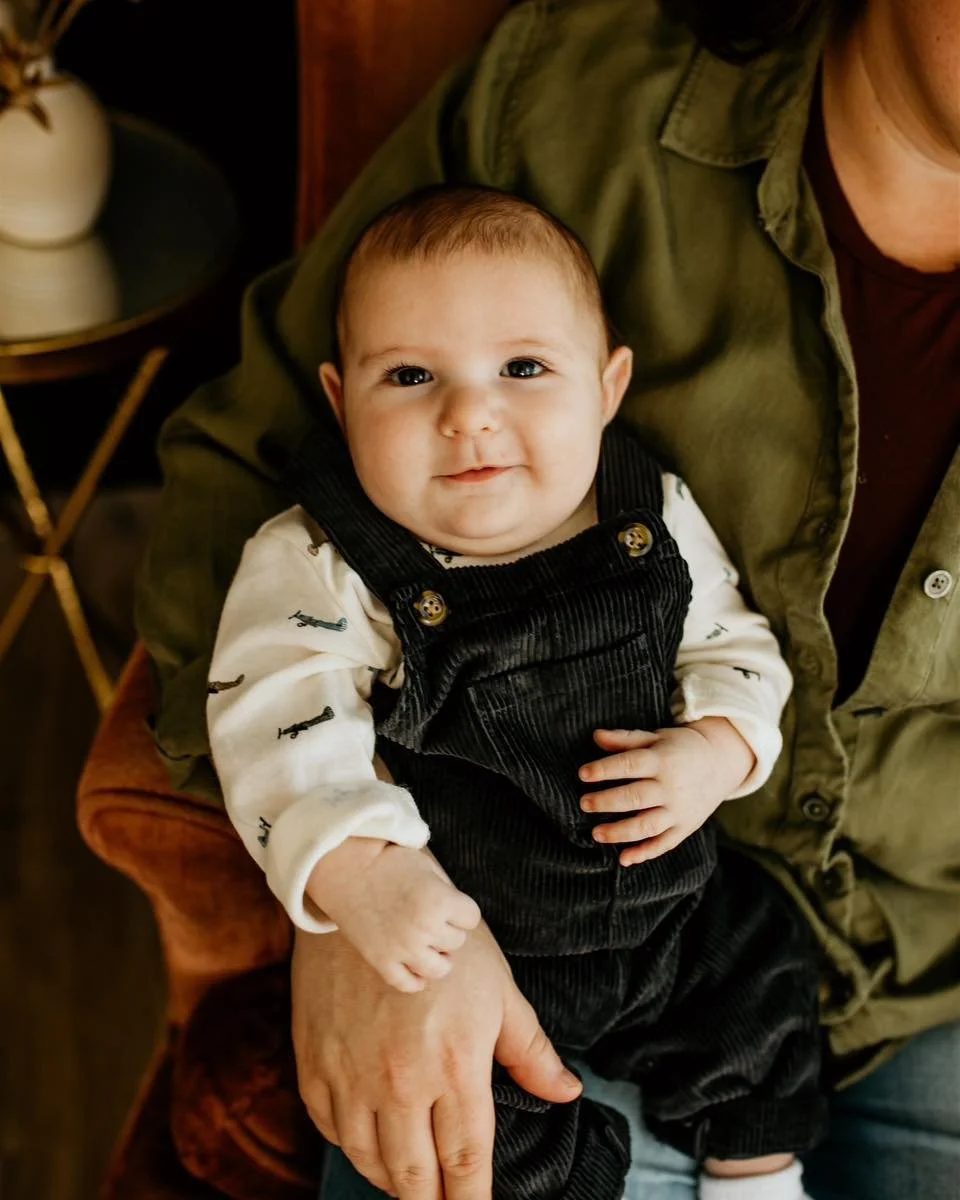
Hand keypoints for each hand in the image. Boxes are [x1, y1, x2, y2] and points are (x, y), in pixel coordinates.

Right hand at [292, 915, 581, 1198]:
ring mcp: (351, 1075)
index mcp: (454, 1064)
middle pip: (415, 1177)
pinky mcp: (315, 1062)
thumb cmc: (444, 940)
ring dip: (393, 1182)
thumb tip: (566, 1093)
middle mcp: (400, 1081)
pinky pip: (331, 1129)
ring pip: (369, 1162)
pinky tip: (370, 1144)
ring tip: (411, 1182)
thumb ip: (531, 1050)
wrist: (368, 895)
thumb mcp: (500, 988)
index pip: (466, 1161)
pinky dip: (352, 1147)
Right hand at [306, 838, 481, 992]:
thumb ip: (447, 893)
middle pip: (457, 941)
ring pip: (439, 969)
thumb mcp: (427, 867)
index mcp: (439, 901)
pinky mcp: (381, 961)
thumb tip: (459, 917)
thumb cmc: (389, 862)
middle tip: (431, 915)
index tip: (449, 902)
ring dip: (439, 956)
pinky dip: (415, 979)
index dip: (462, 909)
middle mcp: (423, 928)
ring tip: (429, 943)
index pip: (472, 918)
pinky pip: (407, 984)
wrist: (346, 868)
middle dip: (448, 928)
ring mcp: (402, 948)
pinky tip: (414, 965)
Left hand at [578, 717, 754, 865]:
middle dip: (607, 802)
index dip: (605, 770)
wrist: (720, 762)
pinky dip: (645, 853)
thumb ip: (625, 739)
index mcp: (662, 760)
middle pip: (636, 797)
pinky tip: (624, 859)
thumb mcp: (656, 738)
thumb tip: (596, 736)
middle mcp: (672, 787)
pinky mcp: (685, 827)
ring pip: (648, 825)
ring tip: (596, 834)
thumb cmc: (679, 748)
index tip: (583, 774)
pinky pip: (664, 844)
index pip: (630, 765)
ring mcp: (679, 810)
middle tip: (584, 804)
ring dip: (621, 832)